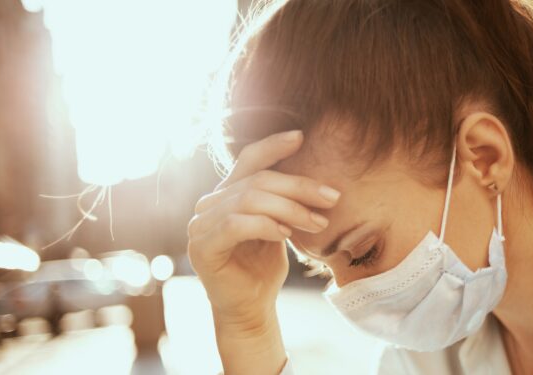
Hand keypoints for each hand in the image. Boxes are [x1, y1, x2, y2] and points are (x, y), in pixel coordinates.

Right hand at [187, 130, 340, 327]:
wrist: (250, 308)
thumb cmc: (264, 267)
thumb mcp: (279, 225)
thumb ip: (282, 201)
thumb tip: (313, 176)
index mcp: (227, 193)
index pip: (249, 159)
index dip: (274, 145)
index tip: (302, 137)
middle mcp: (209, 204)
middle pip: (258, 180)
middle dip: (300, 187)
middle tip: (332, 198)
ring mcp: (200, 225)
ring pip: (250, 199)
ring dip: (290, 208)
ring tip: (317, 222)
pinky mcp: (202, 247)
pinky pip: (236, 224)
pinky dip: (265, 225)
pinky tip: (286, 233)